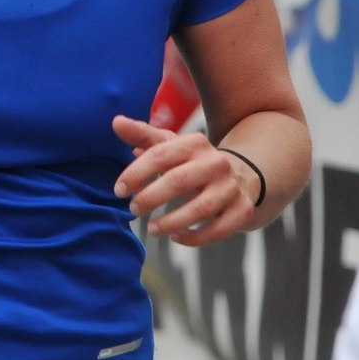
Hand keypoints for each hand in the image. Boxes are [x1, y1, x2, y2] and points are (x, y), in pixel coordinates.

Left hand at [112, 116, 256, 246]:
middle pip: (179, 181)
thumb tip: (116, 122)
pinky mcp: (242, 210)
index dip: (136, 173)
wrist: (240, 176)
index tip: (119, 190)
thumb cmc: (192, 162)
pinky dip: (195, 237)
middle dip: (151, 198)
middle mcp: (216, 162)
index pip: (160, 155)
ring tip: (152, 229)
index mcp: (195, 143)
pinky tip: (176, 237)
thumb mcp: (170, 146)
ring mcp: (231, 187)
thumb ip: (142, 135)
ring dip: (171, 222)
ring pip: (200, 209)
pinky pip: (219, 229)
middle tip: (133, 210)